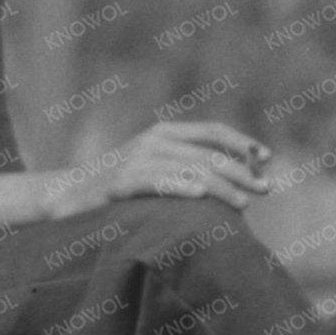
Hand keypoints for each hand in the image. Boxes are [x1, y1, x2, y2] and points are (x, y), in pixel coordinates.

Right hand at [58, 121, 274, 212]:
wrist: (68, 196)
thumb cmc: (119, 187)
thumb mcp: (155, 168)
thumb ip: (186, 166)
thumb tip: (235, 178)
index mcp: (164, 133)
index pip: (213, 131)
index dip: (242, 143)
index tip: (267, 159)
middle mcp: (153, 140)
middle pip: (207, 154)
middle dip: (241, 172)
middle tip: (265, 189)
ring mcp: (136, 159)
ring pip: (189, 170)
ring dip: (220, 186)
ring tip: (243, 203)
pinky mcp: (120, 182)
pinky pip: (156, 182)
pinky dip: (179, 187)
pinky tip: (199, 196)